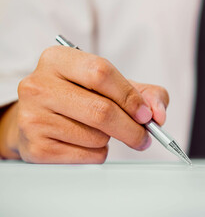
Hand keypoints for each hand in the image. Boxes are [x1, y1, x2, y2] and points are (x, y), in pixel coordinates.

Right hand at [0, 46, 168, 162]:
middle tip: (144, 136)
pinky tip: (86, 143)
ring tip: (100, 131)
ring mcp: (33, 117)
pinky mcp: (35, 148)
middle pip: (101, 110)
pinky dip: (98, 154)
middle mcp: (38, 85)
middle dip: (132, 128)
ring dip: (110, 140)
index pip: (101, 73)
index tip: (146, 114)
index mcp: (57, 59)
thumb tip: (158, 114)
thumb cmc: (80, 98)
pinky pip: (86, 156)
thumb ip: (145, 94)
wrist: (40, 119)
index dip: (130, 96)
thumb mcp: (112, 85)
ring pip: (95, 137)